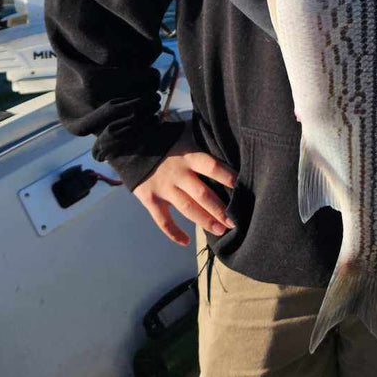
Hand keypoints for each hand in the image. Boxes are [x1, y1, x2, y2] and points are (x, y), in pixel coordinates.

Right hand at [132, 130, 238, 245]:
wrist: (133, 145)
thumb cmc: (168, 140)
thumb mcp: (187, 134)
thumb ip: (205, 139)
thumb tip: (230, 138)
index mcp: (190, 156)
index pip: (212, 167)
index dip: (228, 177)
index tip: (243, 188)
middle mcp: (178, 173)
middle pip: (202, 194)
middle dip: (220, 209)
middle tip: (235, 221)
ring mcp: (164, 188)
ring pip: (187, 208)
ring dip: (205, 221)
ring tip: (221, 231)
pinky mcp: (150, 199)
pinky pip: (162, 220)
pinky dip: (173, 232)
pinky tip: (186, 242)